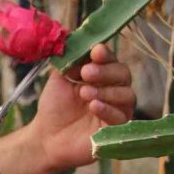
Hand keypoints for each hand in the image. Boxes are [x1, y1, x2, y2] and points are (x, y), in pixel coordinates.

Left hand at [31, 43, 134, 172]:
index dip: (106, 55)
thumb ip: (69, 60)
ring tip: (84, 93)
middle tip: (86, 72)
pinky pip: (122, 117)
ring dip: (106, 91)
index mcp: (101, 76)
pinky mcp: (116, 130)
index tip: (96, 52)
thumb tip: (74, 37)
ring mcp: (117, 109)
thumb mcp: (59, 79)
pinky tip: (94, 106)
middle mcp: (113, 90)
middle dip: (106, 71)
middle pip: (123, 75)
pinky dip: (108, 109)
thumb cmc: (54, 107)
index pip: (111, 60)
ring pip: (127, 95)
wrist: (46, 137)